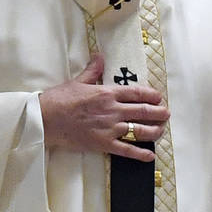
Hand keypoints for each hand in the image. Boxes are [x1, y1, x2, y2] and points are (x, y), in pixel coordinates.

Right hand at [39, 53, 168, 161]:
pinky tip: (150, 155)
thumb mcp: (78, 81)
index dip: (152, 95)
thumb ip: (93, 70)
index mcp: (108, 93)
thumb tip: (100, 56)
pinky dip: (140, 153)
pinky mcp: (103, 144)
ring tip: (161, 130)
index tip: (159, 97)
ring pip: (140, 130)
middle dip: (159, 113)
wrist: (44, 119)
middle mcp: (113, 110)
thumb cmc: (59, 99)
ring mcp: (109, 128)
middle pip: (144, 111)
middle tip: (166, 114)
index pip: (137, 93)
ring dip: (155, 131)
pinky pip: (126, 149)